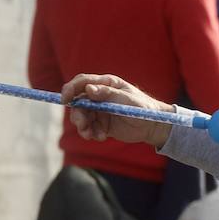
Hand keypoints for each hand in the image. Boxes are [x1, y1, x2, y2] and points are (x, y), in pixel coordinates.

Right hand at [60, 74, 174, 148]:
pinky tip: (101, 137)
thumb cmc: (143, 107)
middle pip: (78, 102)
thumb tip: (89, 89)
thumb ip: (108, 94)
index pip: (82, 82)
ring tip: (92, 135)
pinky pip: (89, 128)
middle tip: (83, 125)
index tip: (65, 99)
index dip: (70, 89)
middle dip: (77, 114)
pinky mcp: (101, 123)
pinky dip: (91, 133)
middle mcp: (99, 96)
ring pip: (81, 117)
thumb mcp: (127, 99)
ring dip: (82, 126)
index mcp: (106, 84)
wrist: (153, 126)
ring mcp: (99, 110)